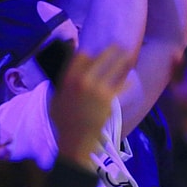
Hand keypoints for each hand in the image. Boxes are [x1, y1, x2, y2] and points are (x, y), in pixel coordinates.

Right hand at [50, 46, 130, 170]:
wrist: (76, 139)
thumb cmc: (64, 122)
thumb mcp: (56, 100)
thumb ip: (61, 84)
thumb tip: (67, 73)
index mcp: (68, 79)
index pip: (81, 56)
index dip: (90, 52)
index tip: (96, 51)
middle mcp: (82, 81)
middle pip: (101, 57)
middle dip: (112, 51)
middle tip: (118, 46)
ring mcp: (97, 89)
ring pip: (115, 67)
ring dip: (123, 60)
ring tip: (129, 57)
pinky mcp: (109, 98)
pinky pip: (122, 85)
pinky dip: (127, 82)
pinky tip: (131, 80)